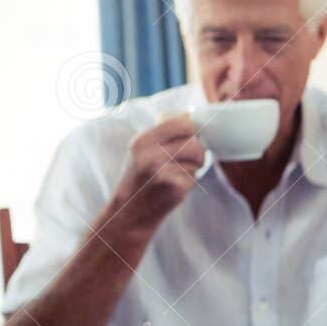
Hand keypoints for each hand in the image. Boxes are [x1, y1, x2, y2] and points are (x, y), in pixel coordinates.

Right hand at [105, 115, 205, 236]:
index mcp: (142, 141)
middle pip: (195, 144)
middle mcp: (150, 155)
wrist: (128, 213)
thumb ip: (163, 132)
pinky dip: (189, 183)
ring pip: (197, 161)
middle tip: (192, 160)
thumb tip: (190, 112)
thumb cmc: (139, 178)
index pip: (182, 123)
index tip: (192, 136)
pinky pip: (194, 178)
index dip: (192, 129)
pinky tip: (174, 188)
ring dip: (193, 169)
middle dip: (199, 153)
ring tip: (176, 176)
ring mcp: (162, 172)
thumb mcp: (141, 150)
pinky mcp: (174, 188)